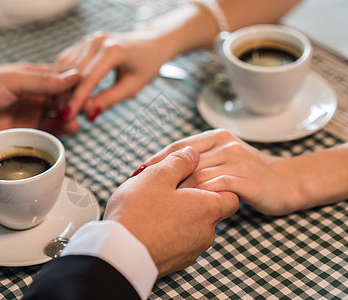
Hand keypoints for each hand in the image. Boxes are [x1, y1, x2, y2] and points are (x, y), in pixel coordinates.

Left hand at [0, 63, 80, 153]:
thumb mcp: (10, 80)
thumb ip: (42, 81)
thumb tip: (73, 76)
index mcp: (30, 77)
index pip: (60, 78)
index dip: (75, 83)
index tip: (88, 88)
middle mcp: (33, 96)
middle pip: (63, 98)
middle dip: (76, 102)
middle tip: (87, 107)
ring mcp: (31, 115)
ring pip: (59, 116)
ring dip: (70, 116)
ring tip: (76, 119)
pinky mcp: (27, 134)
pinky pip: (50, 132)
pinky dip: (62, 130)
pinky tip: (69, 128)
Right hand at [54, 31, 169, 120]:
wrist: (151, 44)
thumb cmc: (146, 66)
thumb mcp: (132, 87)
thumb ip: (109, 100)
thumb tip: (88, 113)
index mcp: (113, 51)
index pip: (88, 79)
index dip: (76, 100)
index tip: (67, 117)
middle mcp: (97, 41)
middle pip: (73, 73)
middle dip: (66, 97)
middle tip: (63, 118)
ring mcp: (88, 40)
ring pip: (66, 67)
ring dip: (61, 89)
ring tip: (61, 109)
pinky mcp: (83, 43)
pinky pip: (67, 62)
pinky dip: (62, 78)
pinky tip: (62, 94)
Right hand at [104, 146, 238, 277]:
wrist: (119, 256)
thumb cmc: (138, 213)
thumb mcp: (157, 176)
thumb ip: (179, 162)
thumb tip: (193, 154)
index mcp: (207, 209)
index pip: (231, 195)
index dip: (216, 183)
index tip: (196, 177)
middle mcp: (206, 233)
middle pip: (210, 210)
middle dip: (193, 198)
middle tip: (167, 188)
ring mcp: (191, 251)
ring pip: (193, 226)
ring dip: (179, 215)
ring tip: (153, 206)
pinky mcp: (175, 263)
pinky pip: (178, 241)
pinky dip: (169, 231)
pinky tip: (149, 224)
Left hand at [141, 129, 297, 215]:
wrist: (285, 182)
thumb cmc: (246, 173)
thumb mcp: (221, 159)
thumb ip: (197, 161)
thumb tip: (160, 172)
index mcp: (215, 136)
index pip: (179, 147)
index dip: (156, 160)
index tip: (137, 173)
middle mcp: (225, 145)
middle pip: (184, 161)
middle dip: (161, 178)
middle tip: (141, 192)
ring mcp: (237, 160)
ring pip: (197, 175)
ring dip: (176, 191)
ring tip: (158, 205)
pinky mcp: (246, 179)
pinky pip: (215, 188)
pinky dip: (198, 198)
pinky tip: (186, 209)